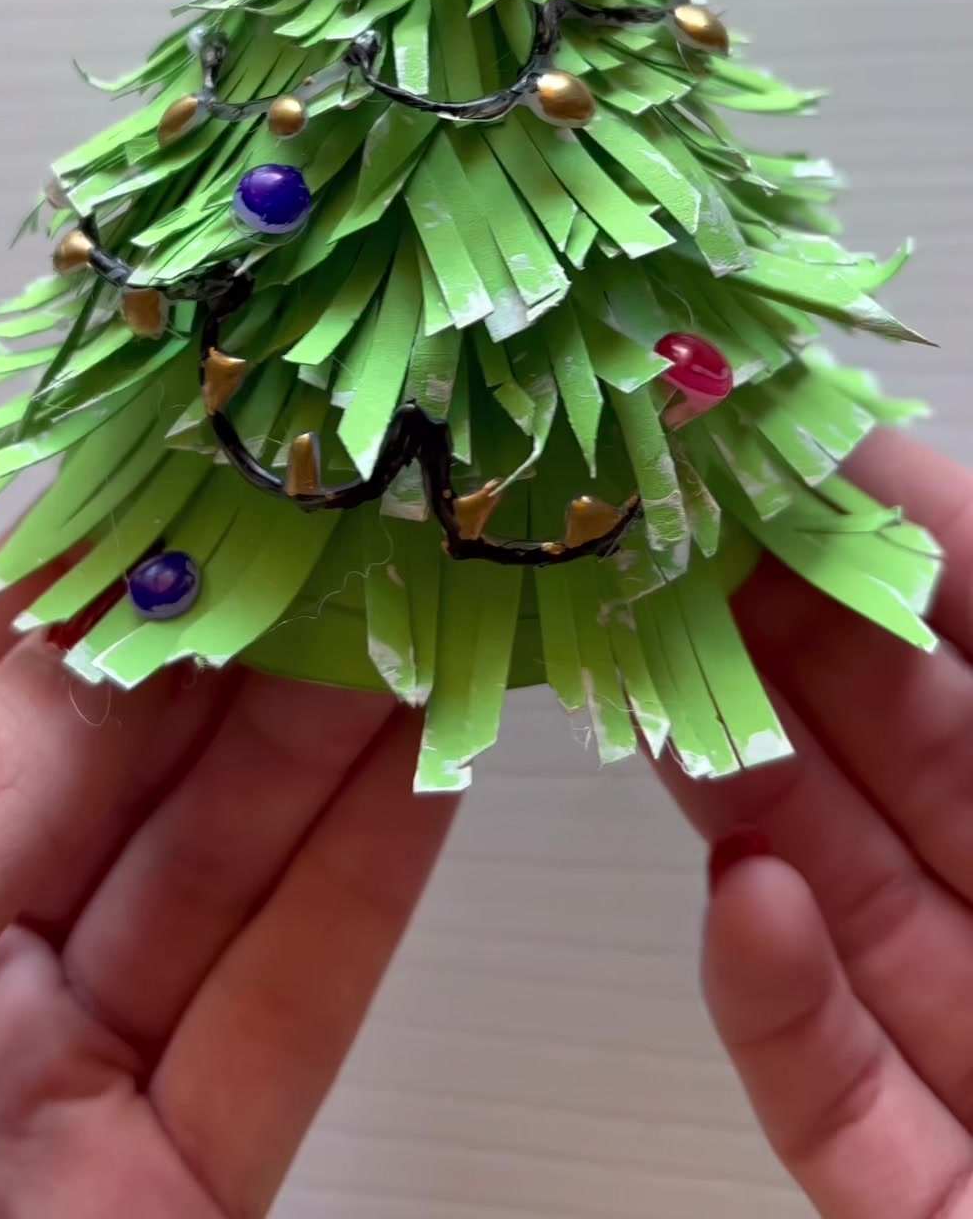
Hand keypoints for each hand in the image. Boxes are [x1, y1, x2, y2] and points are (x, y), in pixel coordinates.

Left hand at [0, 548, 455, 1216]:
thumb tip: (109, 623)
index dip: (80, 576)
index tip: (195, 477)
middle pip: (116, 770)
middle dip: (233, 642)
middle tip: (341, 531)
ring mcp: (67, 1075)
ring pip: (219, 874)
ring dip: (323, 738)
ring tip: (409, 614)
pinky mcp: (176, 1186)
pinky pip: (282, 1015)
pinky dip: (363, 888)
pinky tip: (426, 770)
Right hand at [662, 432, 972, 1217]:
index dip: (930, 550)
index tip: (819, 464)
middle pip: (930, 768)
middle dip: (802, 646)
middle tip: (686, 547)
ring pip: (866, 916)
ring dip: (756, 795)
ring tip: (665, 688)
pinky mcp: (942, 1217)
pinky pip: (848, 1112)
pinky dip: (778, 1010)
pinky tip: (734, 900)